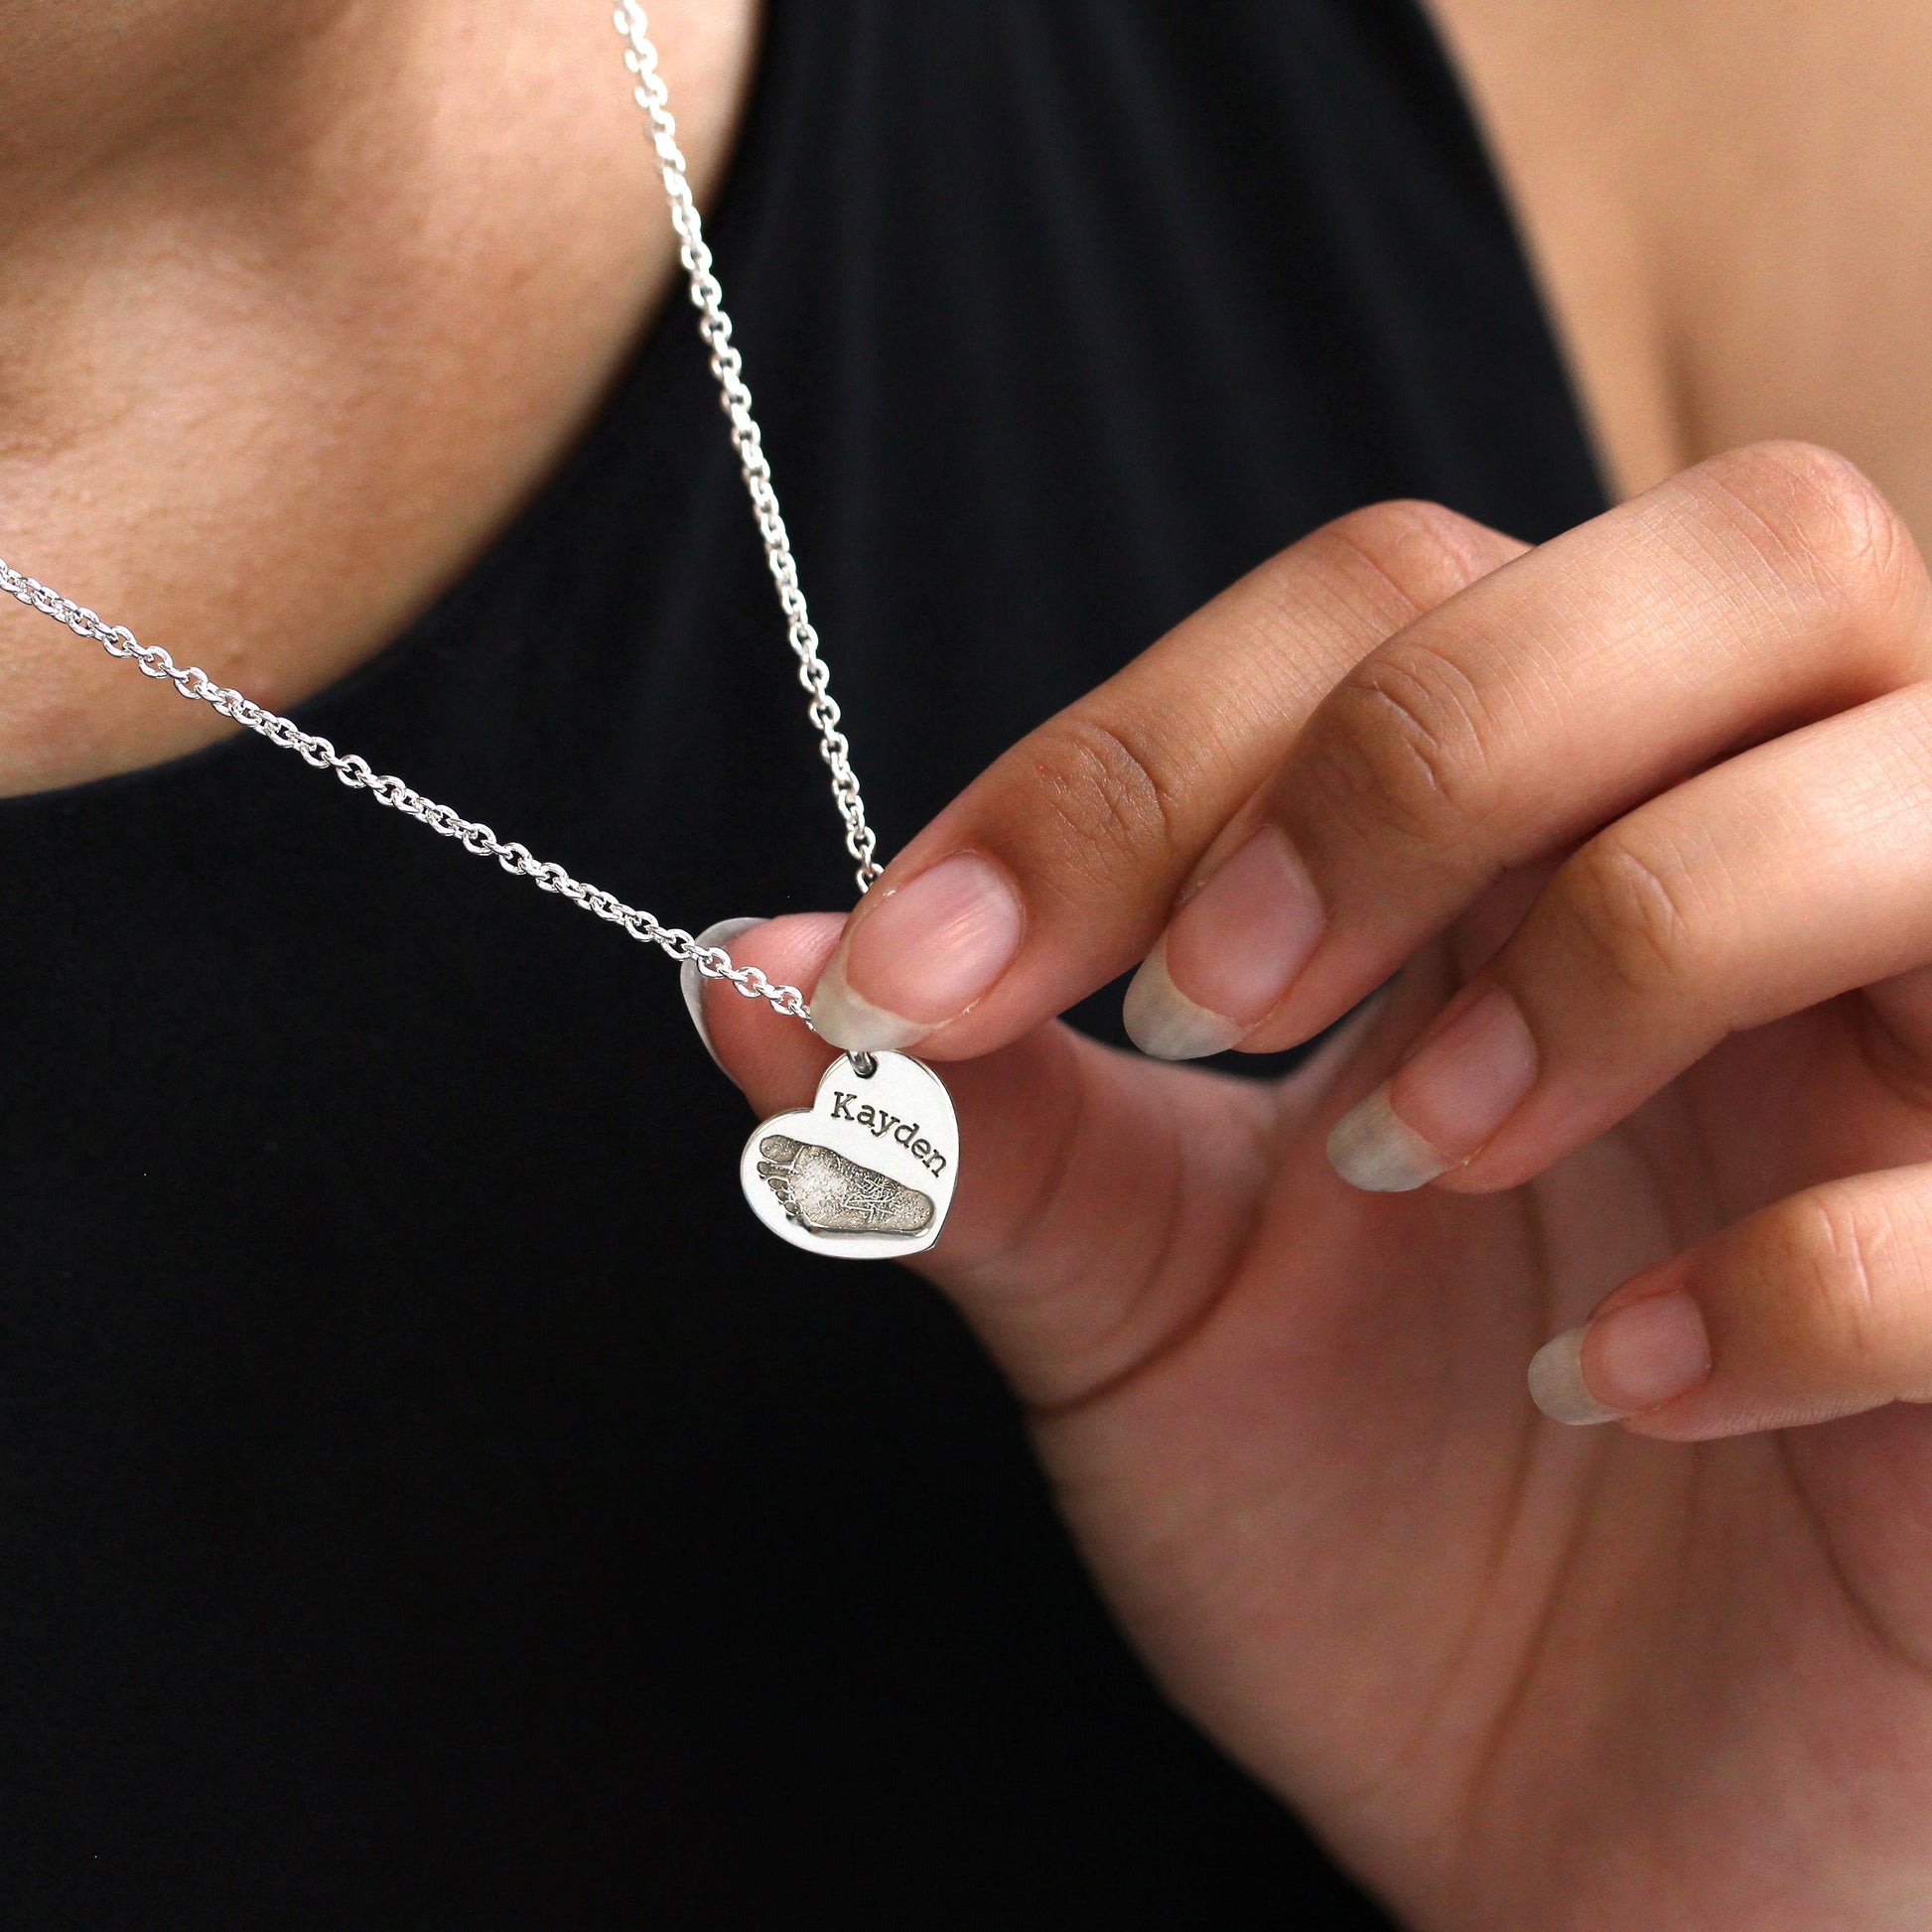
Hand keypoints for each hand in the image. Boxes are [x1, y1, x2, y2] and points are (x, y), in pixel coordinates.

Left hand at [700, 444, 1931, 1927]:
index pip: (1402, 599)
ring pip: (1928, 787)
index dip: (1147, 748)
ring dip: (1627, 941)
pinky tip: (1607, 1392)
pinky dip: (1799, 1265)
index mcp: (1563, 841)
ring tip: (1408, 1148)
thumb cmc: (1379, 1539)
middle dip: (1438, 744)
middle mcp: (1795, 885)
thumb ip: (983, 1120)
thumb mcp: (1143, 1301)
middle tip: (1218, 988)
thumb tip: (741, 967)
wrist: (1564, 1825)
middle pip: (1751, 554)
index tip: (917, 971)